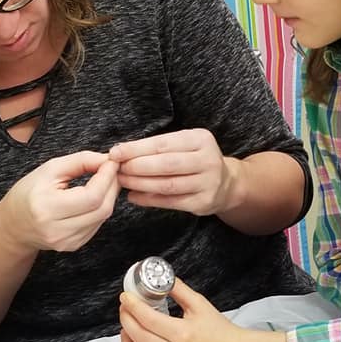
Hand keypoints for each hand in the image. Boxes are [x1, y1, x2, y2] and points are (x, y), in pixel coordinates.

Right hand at [0, 151, 119, 252]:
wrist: (13, 225)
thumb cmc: (28, 193)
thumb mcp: (49, 169)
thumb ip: (80, 161)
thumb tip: (107, 160)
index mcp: (46, 208)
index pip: (91, 196)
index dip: (107, 177)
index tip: (111, 162)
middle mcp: (57, 230)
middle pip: (102, 208)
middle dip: (112, 186)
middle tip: (112, 170)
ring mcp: (66, 241)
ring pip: (103, 217)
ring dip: (109, 196)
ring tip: (105, 181)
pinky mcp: (73, 245)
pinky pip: (97, 225)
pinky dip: (101, 208)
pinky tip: (95, 197)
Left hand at [109, 129, 237, 215]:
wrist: (225, 183)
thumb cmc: (194, 160)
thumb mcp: (183, 145)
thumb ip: (157, 148)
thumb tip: (121, 153)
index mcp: (200, 139)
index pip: (163, 143)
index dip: (136, 149)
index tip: (115, 152)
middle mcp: (208, 160)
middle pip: (166, 164)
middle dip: (137, 166)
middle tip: (117, 169)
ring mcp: (208, 183)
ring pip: (168, 185)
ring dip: (140, 184)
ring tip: (123, 181)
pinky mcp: (204, 202)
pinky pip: (171, 202)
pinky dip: (149, 200)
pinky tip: (134, 197)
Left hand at [119, 279, 272, 341]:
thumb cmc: (220, 332)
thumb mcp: (200, 305)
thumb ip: (180, 290)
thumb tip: (163, 280)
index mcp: (182, 333)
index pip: (148, 318)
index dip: (132, 306)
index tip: (126, 298)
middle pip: (139, 337)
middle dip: (126, 320)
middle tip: (125, 310)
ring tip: (126, 333)